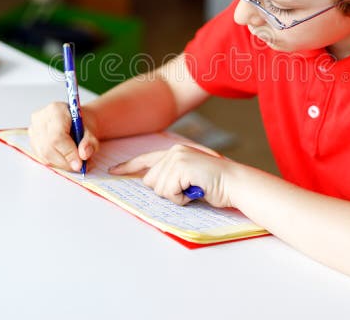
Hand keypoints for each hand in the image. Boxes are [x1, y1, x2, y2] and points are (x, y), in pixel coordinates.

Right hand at [29, 101, 99, 171]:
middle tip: (79, 166)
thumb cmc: (82, 123)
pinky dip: (55, 162)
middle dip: (65, 161)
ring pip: (44, 154)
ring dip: (61, 163)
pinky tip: (65, 158)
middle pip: (48, 147)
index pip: (57, 136)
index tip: (79, 164)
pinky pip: (42, 157)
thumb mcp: (91, 130)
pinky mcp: (32, 140)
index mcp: (56, 110)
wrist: (74, 120)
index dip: (68, 153)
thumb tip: (83, 155)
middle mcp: (40, 118)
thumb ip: (89, 142)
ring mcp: (33, 129)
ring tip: (74, 161)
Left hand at [109, 143, 234, 206]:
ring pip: (159, 189)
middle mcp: (174, 151)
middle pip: (150, 180)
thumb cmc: (216, 185)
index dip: (128, 167)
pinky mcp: (181, 167)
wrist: (235, 183)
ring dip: (176, 196)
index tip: (114, 172)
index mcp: (176, 152)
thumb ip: (172, 176)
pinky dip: (182, 198)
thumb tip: (152, 184)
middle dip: (167, 192)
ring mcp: (177, 158)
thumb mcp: (189, 177)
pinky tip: (196, 191)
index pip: (146, 159)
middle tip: (188, 190)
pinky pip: (169, 193)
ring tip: (195, 190)